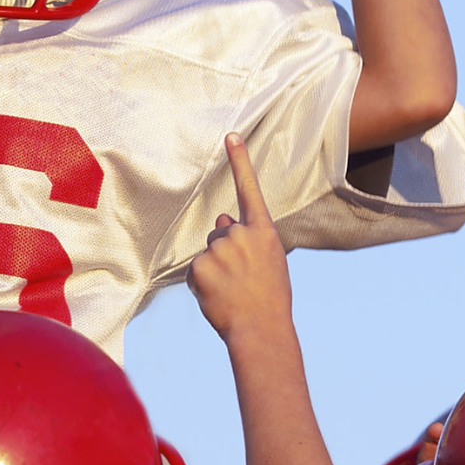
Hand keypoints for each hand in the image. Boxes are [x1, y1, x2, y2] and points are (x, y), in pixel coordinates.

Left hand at [189, 135, 296, 347]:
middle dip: (225, 252)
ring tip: (231, 291)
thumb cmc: (269, 299)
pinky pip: (194, 272)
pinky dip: (202, 286)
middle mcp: (240, 233)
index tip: (231, 135)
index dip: (240, 161)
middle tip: (241, 279)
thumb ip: (248, 239)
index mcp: (263, 231)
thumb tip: (221, 219)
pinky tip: (217, 297)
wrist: (261, 329)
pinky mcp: (199, 266)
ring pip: (207, 253)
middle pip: (220, 232)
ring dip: (214, 270)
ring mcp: (218, 249)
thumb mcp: (269, 262)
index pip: (249, 189)